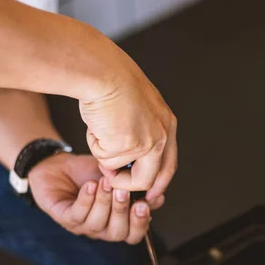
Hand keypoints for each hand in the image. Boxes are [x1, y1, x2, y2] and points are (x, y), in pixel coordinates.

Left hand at [28, 153, 164, 243]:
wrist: (61, 166)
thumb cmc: (91, 173)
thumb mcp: (119, 177)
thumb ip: (138, 188)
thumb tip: (158, 196)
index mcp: (119, 222)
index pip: (134, 235)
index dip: (141, 224)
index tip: (144, 205)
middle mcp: (102, 229)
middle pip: (117, 233)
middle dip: (122, 212)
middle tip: (123, 191)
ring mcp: (83, 226)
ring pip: (97, 224)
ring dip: (103, 202)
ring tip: (105, 181)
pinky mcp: (64, 218)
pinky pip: (77, 215)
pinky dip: (86, 200)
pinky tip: (90, 185)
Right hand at [80, 63, 177, 202]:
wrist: (101, 71)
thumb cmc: (111, 81)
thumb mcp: (138, 108)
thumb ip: (142, 132)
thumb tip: (127, 163)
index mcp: (167, 125)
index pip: (169, 165)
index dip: (158, 182)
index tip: (148, 193)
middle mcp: (162, 135)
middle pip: (150, 178)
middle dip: (129, 186)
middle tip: (113, 182)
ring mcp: (147, 142)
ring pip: (123, 173)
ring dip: (106, 161)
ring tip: (99, 134)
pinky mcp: (128, 145)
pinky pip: (106, 160)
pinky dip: (95, 146)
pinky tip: (96, 125)